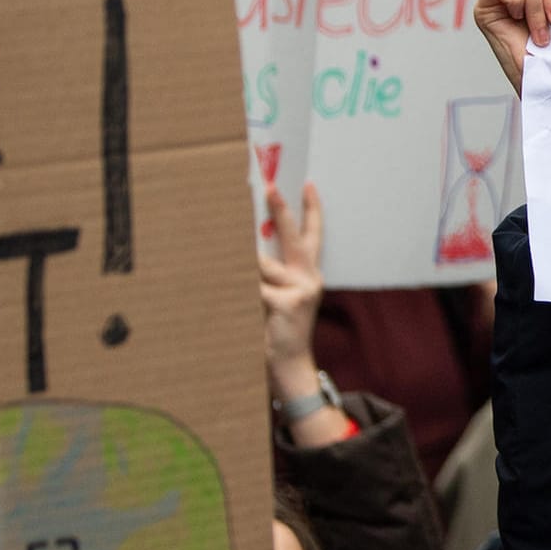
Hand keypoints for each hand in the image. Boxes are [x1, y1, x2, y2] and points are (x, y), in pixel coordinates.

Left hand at [260, 181, 322, 401]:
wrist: (288, 364)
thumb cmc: (277, 330)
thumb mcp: (276, 298)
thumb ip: (267, 274)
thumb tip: (245, 249)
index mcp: (308, 274)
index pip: (312, 236)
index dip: (311, 210)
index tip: (306, 185)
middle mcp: (309, 278)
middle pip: (293, 236)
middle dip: (281, 210)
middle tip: (268, 186)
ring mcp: (301, 289)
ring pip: (260, 265)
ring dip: (242, 275)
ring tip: (237, 291)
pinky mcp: (289, 302)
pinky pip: (254, 286)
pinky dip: (240, 293)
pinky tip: (241, 305)